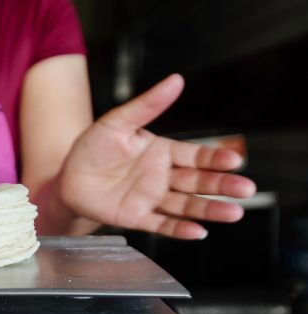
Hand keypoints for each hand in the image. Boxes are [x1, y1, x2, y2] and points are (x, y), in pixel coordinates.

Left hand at [59, 74, 255, 239]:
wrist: (67, 178)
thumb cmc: (92, 148)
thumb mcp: (117, 122)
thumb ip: (147, 105)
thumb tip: (175, 80)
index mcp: (163, 152)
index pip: (196, 155)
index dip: (215, 158)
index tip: (234, 160)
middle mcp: (162, 177)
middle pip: (198, 182)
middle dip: (222, 185)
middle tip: (246, 190)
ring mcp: (151, 199)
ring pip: (186, 205)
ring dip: (209, 210)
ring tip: (232, 214)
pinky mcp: (137, 217)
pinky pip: (161, 224)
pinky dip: (179, 229)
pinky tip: (197, 232)